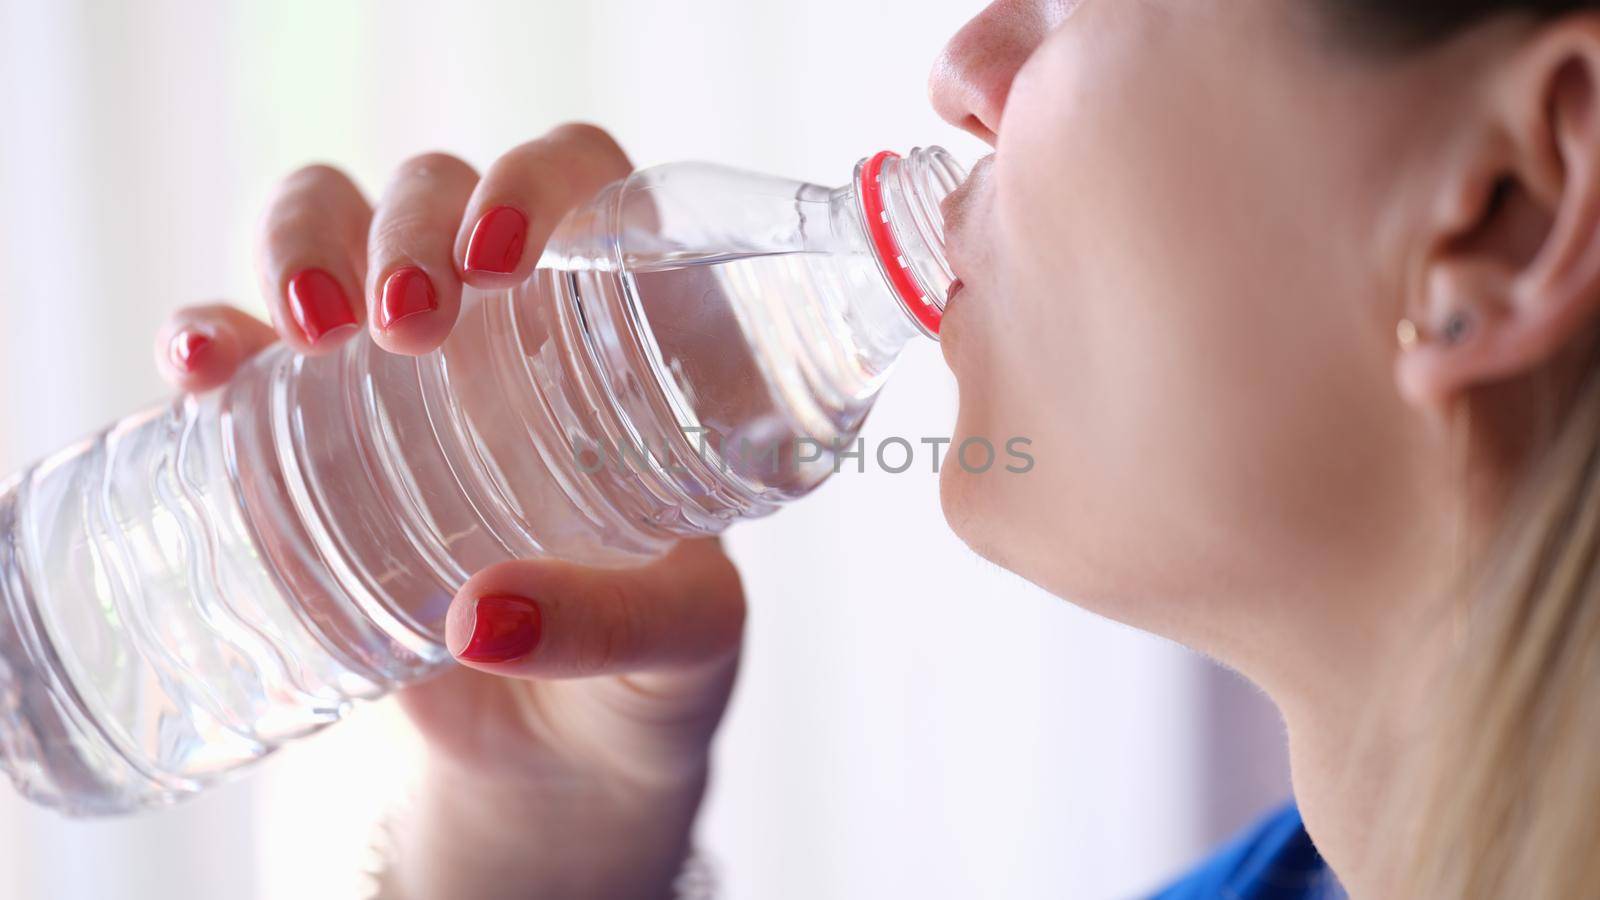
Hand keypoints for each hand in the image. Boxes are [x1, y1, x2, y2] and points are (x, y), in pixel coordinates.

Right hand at [154, 124, 745, 899]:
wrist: (544, 765)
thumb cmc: (646, 677)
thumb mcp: (679, 646)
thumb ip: (619, 624)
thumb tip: (486, 617)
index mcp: (614, 338)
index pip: (581, 184)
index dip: (538, 177)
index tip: (504, 256)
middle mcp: (500, 329)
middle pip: (440, 193)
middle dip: (407, 223)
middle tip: (410, 319)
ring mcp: (394, 373)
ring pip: (330, 226)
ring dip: (301, 240)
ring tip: (309, 330)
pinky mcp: (306, 438)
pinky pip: (243, 349)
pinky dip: (210, 335)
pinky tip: (202, 366)